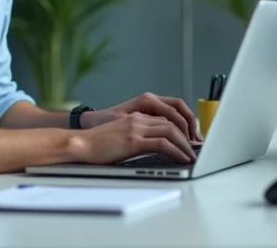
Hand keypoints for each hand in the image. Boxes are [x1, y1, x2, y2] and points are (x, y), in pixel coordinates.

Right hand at [72, 112, 197, 164]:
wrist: (80, 145)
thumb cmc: (97, 144)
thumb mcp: (120, 135)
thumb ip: (136, 136)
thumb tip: (153, 147)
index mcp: (136, 116)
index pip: (166, 117)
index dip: (181, 128)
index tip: (189, 140)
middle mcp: (138, 119)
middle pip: (172, 122)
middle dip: (188, 136)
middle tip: (196, 149)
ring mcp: (136, 128)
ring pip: (171, 131)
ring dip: (185, 144)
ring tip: (191, 156)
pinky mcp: (134, 140)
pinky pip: (163, 143)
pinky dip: (177, 151)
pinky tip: (181, 158)